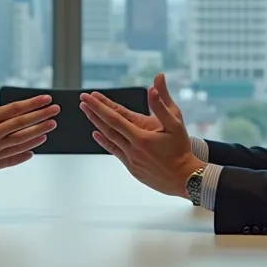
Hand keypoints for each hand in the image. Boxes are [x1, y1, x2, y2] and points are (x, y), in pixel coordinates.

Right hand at [0, 78, 58, 183]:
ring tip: (50, 127)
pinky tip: (34, 150)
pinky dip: (23, 154)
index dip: (32, 103)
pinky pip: (12, 159)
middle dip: (41, 116)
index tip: (46, 99)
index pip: (14, 109)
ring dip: (37, 133)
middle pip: (21, 124)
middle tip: (56, 111)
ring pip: (20, 141)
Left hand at [80, 75, 202, 198]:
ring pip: (109, 139)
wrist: (185, 178)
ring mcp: (131, 160)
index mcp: (141, 137)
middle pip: (107, 127)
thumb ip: (161, 105)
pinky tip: (97, 134)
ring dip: (97, 124)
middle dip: (93, 112)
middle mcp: (132, 149)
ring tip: (87, 112)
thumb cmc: (182, 149)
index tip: (88, 96)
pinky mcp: (132, 168)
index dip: (100, 106)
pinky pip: (114, 151)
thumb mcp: (176, 123)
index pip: (115, 117)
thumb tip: (152, 87)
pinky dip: (105, 142)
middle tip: (82, 101)